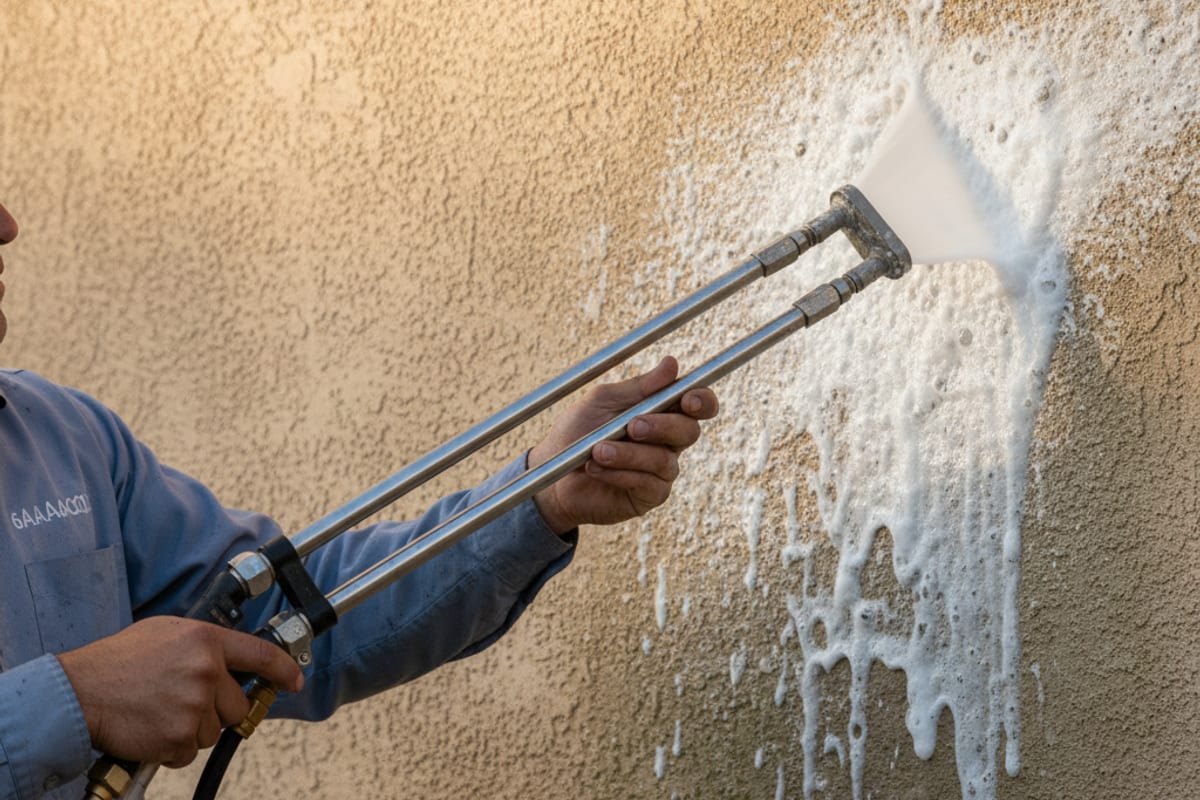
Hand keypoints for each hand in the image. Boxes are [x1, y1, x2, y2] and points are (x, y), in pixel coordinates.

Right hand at [57, 616, 303, 767]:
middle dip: (217, 708)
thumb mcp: (167, 633)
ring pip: (214, 730)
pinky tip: (152, 728)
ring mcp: (194, 706)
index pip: (262, 656)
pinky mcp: (179, 738)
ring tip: (160, 710)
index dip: (284, 671)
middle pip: (237, 705)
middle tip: (183, 700)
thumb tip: (232, 661)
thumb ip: (204, 645)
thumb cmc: (120, 660)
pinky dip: (174, 747)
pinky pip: (190, 751)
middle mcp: (206, 672)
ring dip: (192, 728)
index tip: (294, 682)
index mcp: (207, 641)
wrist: (79, 692)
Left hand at [529, 356, 718, 532]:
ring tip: (597, 450)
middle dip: (661, 426)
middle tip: (632, 426)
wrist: (552, 475)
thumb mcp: (603, 401)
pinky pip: (648, 484)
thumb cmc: (577, 432)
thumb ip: (639, 387)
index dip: (703, 401)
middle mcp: (668, 442)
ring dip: (628, 453)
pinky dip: (620, 473)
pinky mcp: (649, 496)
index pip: (699, 405)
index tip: (688, 400)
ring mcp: (661, 471)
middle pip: (689, 431)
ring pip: (664, 460)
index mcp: (662, 412)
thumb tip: (672, 364)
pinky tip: (596, 468)